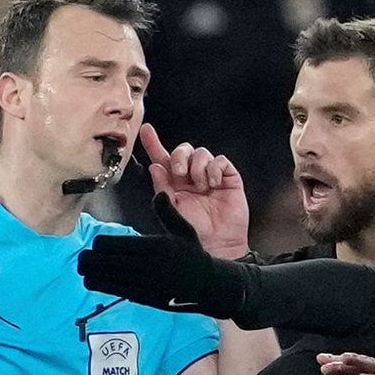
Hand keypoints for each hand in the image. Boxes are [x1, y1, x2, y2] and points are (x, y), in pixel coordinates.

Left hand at [77, 198, 247, 315]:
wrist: (208, 286)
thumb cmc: (194, 256)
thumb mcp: (185, 231)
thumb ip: (168, 212)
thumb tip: (160, 193)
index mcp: (154, 246)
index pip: (114, 245)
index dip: (100, 244)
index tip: (97, 243)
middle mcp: (147, 266)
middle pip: (106, 262)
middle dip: (90, 259)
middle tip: (83, 257)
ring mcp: (145, 283)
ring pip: (107, 278)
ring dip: (92, 274)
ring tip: (84, 269)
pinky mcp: (144, 297)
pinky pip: (115, 291)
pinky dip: (101, 285)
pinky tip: (92, 281)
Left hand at [140, 124, 248, 256]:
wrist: (217, 244)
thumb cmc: (194, 232)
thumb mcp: (172, 209)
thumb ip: (162, 187)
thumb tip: (154, 166)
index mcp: (175, 184)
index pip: (163, 159)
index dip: (154, 143)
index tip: (145, 130)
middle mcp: (192, 177)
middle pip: (183, 150)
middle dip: (179, 156)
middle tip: (180, 173)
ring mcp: (211, 176)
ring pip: (201, 153)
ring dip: (198, 168)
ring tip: (202, 188)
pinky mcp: (228, 178)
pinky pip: (220, 161)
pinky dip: (214, 169)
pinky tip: (213, 184)